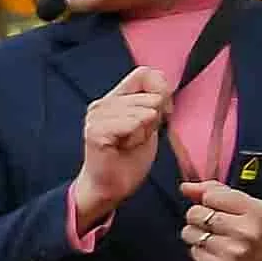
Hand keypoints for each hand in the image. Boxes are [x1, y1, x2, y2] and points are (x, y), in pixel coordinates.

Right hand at [73, 65, 171, 229]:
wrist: (109, 187)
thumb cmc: (128, 158)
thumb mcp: (149, 124)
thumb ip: (154, 103)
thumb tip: (165, 89)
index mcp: (114, 98)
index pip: (146, 73)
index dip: (162, 91)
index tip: (160, 114)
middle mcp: (102, 103)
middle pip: (151, 96)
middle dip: (154, 120)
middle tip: (138, 137)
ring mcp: (97, 116)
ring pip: (144, 111)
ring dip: (144, 132)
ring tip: (129, 143)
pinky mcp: (96, 131)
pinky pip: (133, 124)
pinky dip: (136, 139)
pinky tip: (124, 148)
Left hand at [184, 180, 261, 260]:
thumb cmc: (258, 232)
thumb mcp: (249, 206)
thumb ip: (217, 191)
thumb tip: (185, 186)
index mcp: (256, 212)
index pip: (211, 195)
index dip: (209, 200)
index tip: (218, 207)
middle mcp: (245, 232)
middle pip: (195, 213)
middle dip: (199, 216)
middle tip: (215, 225)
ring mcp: (232, 253)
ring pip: (189, 233)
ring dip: (197, 234)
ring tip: (216, 239)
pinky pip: (193, 252)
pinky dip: (200, 251)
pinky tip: (216, 253)